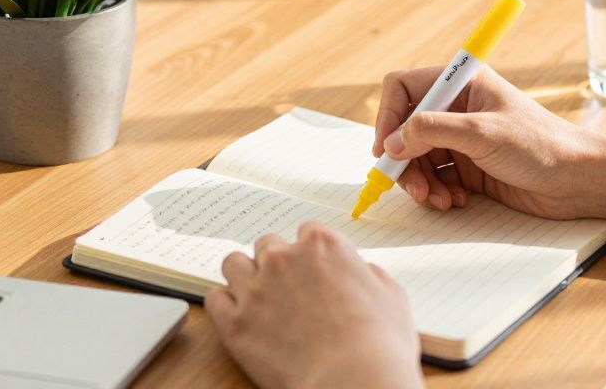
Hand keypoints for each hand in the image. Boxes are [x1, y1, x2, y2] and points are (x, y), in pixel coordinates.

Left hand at [206, 222, 422, 388]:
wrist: (353, 381)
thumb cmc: (379, 344)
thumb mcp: (392, 298)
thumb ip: (370, 275)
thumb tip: (362, 271)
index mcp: (323, 244)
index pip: (306, 232)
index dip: (311, 254)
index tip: (314, 270)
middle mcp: (284, 258)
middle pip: (268, 245)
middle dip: (277, 263)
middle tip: (287, 289)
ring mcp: (255, 288)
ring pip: (234, 264)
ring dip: (245, 276)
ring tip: (257, 297)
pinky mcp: (235, 322)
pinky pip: (214, 298)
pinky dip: (224, 305)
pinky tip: (238, 316)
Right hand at [372, 66, 605, 241]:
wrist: (580, 181)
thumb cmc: (542, 146)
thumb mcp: (484, 134)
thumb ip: (433, 132)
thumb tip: (393, 142)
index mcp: (461, 83)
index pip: (403, 88)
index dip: (388, 116)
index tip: (386, 149)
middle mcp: (456, 107)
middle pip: (404, 128)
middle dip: (404, 159)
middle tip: (412, 186)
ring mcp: (461, 138)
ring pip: (415, 157)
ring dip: (419, 181)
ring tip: (438, 199)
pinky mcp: (468, 166)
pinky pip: (433, 176)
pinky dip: (435, 191)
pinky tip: (454, 201)